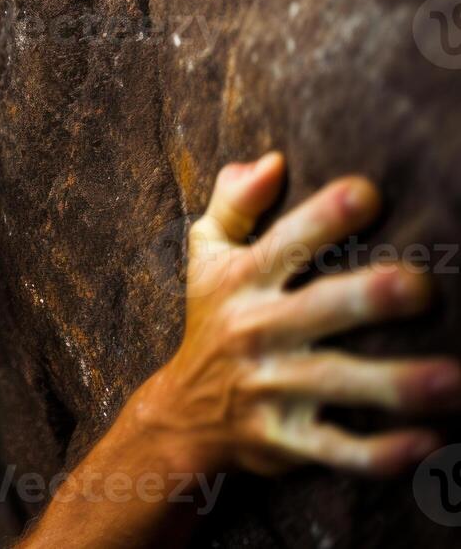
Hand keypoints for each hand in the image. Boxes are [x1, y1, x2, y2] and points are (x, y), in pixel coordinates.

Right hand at [133, 152, 460, 476]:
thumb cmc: (213, 319)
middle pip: (319, 309)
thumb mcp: (207, 256)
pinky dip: (382, 454)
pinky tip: (431, 442)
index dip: (325, 216)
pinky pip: (338, 450)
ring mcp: (273, 388)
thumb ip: (234, 203)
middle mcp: (257, 330)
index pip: (284, 242)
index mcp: (243, 280)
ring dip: (396, 385)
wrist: (182, 415)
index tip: (369, 194)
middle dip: (369, 298)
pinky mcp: (287, 440)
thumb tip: (271, 161)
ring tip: (454, 381)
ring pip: (338, 384)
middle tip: (421, 288)